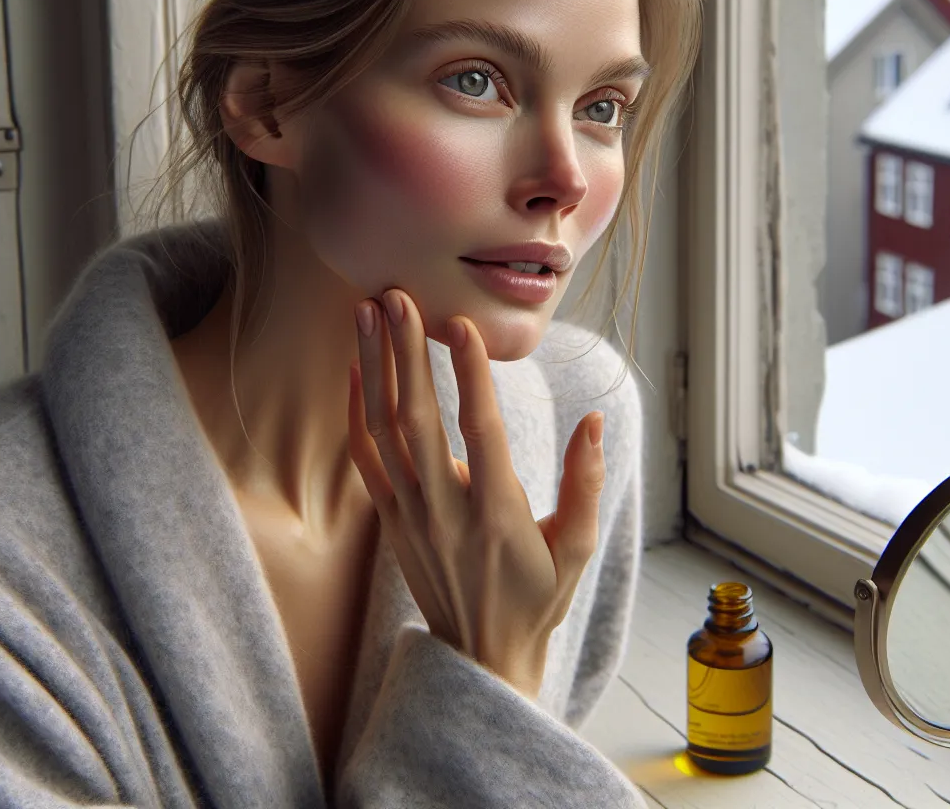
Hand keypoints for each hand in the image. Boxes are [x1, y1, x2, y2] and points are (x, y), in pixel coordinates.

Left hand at [348, 288, 607, 700]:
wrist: (481, 655)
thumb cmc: (538, 598)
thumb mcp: (577, 548)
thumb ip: (585, 483)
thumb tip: (593, 421)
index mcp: (497, 515)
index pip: (479, 431)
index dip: (470, 375)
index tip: (462, 324)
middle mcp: (445, 511)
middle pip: (416, 419)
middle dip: (405, 352)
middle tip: (397, 295)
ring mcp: (410, 515)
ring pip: (383, 430)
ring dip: (373, 366)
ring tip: (366, 311)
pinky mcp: (390, 520)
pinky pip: (365, 456)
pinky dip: (357, 410)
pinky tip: (356, 367)